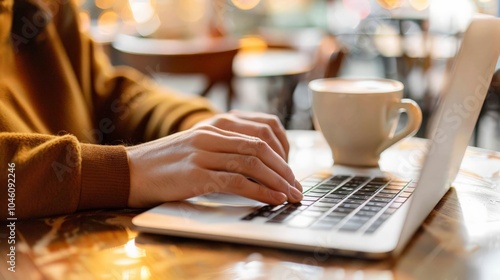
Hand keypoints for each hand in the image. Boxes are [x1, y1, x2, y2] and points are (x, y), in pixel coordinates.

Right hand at [127, 115, 301, 207]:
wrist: (130, 170)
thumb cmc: (166, 163)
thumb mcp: (198, 145)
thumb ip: (225, 148)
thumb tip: (258, 166)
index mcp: (215, 125)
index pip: (262, 133)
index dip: (283, 154)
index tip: (292, 173)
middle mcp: (212, 134)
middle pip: (261, 148)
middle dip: (285, 170)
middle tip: (298, 189)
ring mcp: (204, 153)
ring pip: (253, 163)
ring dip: (278, 182)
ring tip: (292, 196)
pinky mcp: (196, 174)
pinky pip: (237, 182)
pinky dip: (260, 191)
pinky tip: (273, 200)